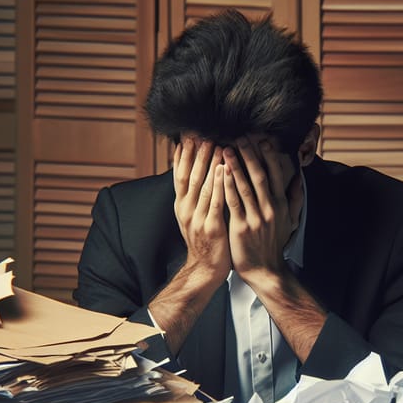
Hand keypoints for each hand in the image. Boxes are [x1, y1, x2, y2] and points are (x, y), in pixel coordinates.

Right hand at [173, 137, 230, 286]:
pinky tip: (224, 169)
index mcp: (181, 206)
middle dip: (195, 153)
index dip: (183, 154)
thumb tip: (197, 173)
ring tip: (215, 143)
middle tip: (202, 132)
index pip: (179, 174)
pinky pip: (215, 201)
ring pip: (202, 185)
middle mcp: (186, 210)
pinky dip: (219, 184)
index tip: (188, 134)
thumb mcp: (194, 217)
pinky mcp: (211, 228)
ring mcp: (197, 219)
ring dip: (208, 163)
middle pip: (189, 175)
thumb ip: (194, 197)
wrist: (205, 270)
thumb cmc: (206, 243)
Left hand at [222, 137, 303, 286]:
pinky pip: (233, 201)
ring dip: (235, 165)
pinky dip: (227, 185)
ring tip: (225, 148)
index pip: (276, 175)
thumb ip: (294, 199)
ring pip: (245, 186)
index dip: (269, 156)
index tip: (262, 140)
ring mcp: (256, 218)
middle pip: (260, 176)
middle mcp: (270, 209)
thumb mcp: (290, 222)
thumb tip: (299, 179)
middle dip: (250, 155)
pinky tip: (220, 172)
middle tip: (240, 137)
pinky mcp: (241, 227)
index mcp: (281, 205)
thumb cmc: (274, 245)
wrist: (266, 271)